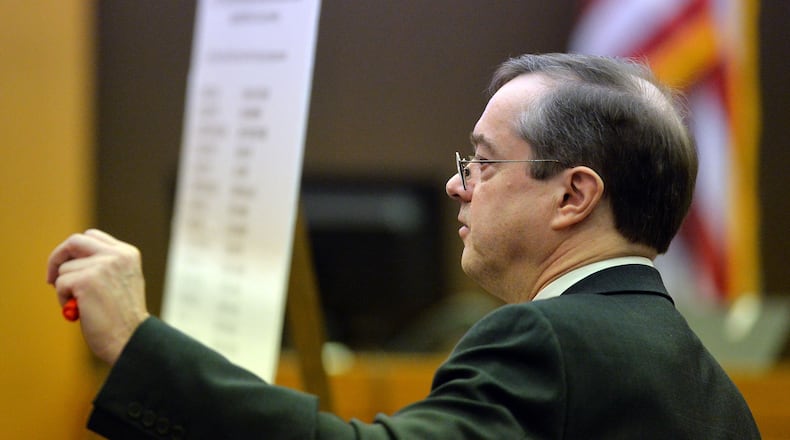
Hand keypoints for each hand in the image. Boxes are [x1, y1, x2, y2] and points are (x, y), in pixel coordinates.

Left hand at [47, 229, 149, 364]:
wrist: (131, 338)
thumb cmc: (123, 317)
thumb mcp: (122, 281)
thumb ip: (106, 265)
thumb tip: (73, 260)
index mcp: (128, 254)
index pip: (92, 237)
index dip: (75, 250)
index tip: (68, 264)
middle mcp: (116, 255)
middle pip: (74, 241)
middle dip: (58, 257)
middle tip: (52, 277)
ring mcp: (102, 266)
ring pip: (65, 268)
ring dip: (65, 288)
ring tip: (81, 305)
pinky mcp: (86, 281)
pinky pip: (60, 283)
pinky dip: (63, 299)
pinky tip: (80, 310)